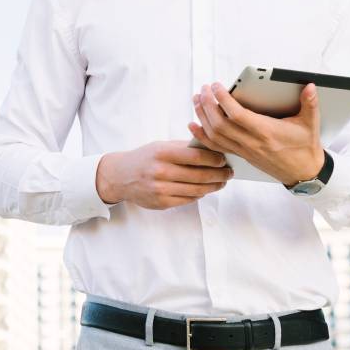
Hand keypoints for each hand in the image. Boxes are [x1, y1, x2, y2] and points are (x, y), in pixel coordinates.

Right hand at [95, 140, 233, 209]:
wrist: (121, 176)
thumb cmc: (145, 157)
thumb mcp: (161, 146)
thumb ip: (184, 147)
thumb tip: (211, 148)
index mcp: (163, 153)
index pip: (196, 156)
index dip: (214, 158)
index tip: (224, 158)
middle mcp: (161, 171)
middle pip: (199, 175)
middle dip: (219, 174)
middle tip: (229, 172)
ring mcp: (161, 189)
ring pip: (196, 190)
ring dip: (213, 186)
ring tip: (222, 182)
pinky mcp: (162, 202)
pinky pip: (187, 199)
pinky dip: (199, 194)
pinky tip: (205, 189)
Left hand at [188, 82, 324, 186]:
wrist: (303, 173)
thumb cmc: (305, 147)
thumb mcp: (311, 123)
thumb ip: (310, 103)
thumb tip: (310, 86)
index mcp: (266, 132)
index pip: (237, 115)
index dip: (223, 99)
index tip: (216, 86)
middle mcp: (251, 142)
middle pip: (220, 124)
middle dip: (207, 105)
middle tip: (203, 89)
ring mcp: (244, 150)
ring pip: (215, 135)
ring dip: (202, 117)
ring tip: (197, 100)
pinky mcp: (242, 155)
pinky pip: (216, 147)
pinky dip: (202, 136)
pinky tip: (194, 125)